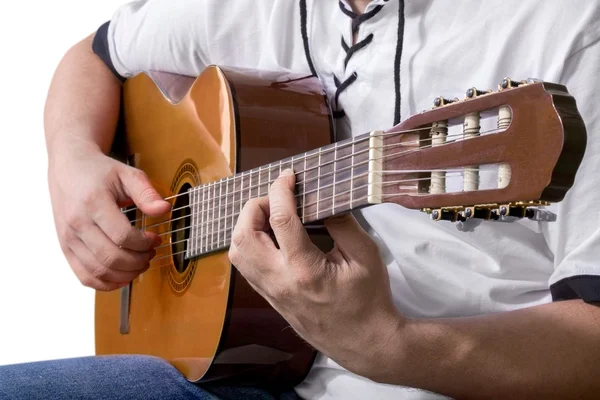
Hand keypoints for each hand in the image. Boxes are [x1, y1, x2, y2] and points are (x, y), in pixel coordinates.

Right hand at [48, 141, 170, 290]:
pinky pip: (84, 277)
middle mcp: (77, 223)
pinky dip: (106, 283)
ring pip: (98, 271)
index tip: (156, 238)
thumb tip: (164, 210)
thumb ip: (146, 193)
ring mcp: (68, 238)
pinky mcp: (66, 248)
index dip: (144, 243)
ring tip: (141, 263)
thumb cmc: (100, 172)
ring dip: (126, 274)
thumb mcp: (127, 174)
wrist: (69, 168)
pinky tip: (123, 276)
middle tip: (151, 253)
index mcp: (93, 203)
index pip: (122, 236)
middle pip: (111, 257)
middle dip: (138, 261)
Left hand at [229, 169, 403, 378]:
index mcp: (305, 270)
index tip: (289, 176)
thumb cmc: (369, 300)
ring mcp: (271, 293)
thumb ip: (342, 223)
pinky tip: (269, 236)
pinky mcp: (269, 298)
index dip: (281, 190)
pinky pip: (245, 267)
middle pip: (244, 236)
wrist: (363, 343)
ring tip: (271, 215)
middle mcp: (280, 282)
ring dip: (247, 226)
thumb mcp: (366, 256)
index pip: (280, 220)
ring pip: (237, 253)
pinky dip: (249, 243)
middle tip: (277, 198)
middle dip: (254, 207)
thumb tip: (323, 198)